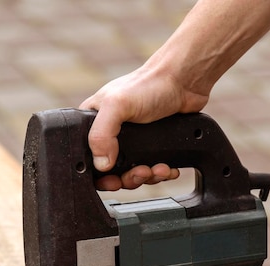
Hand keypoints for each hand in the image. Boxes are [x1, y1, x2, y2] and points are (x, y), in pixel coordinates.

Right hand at [79, 66, 206, 190]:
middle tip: (140, 173)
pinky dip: (159, 173)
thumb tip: (100, 164)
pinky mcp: (150, 146)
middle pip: (109, 172)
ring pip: (131, 174)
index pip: (86, 158)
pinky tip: (166, 168)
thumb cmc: (149, 84)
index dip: (98, 175)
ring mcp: (131, 142)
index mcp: (92, 124)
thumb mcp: (116, 105)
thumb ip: (101, 134)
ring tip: (156, 169)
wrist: (184, 81)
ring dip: (145, 177)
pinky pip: (151, 170)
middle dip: (127, 178)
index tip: (113, 180)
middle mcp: (110, 134)